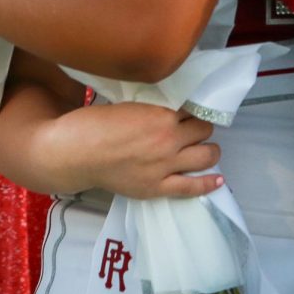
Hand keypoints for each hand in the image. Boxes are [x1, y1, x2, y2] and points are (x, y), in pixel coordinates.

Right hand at [34, 101, 222, 199]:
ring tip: (204, 149)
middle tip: (193, 130)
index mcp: (162, 116)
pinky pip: (191, 187)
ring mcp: (164, 167)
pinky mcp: (156, 188)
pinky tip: (218, 179)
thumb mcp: (131, 105)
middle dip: (200, 128)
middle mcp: (169, 140)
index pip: (194, 110)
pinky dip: (208, 183)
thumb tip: (173, 110)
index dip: (193, 111)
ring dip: (208, 150)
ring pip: (206, 156)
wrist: (75, 153)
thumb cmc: (96, 123)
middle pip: (204, 130)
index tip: (191, 113)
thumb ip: (155, 109)